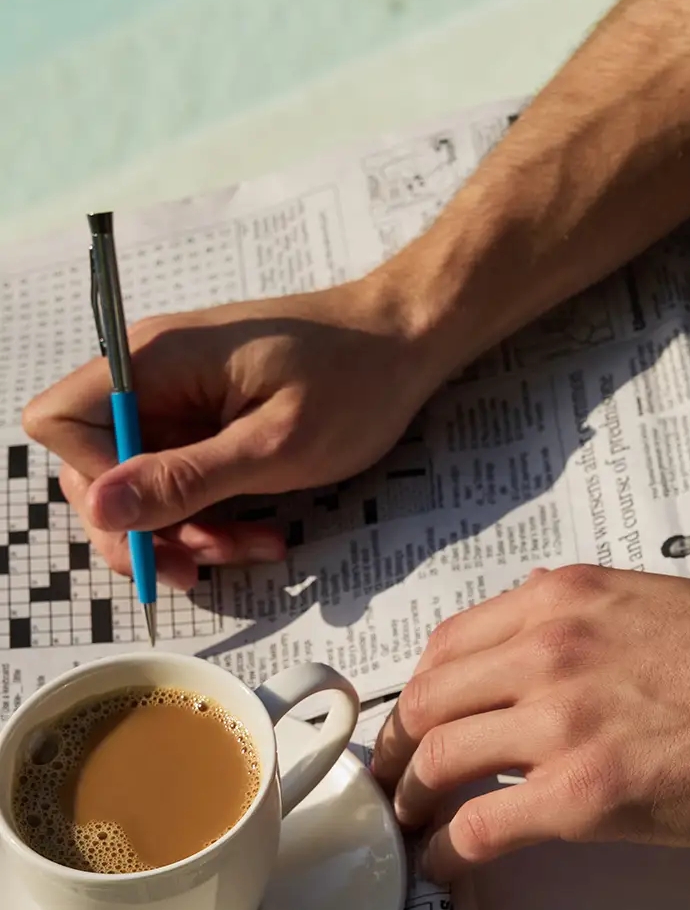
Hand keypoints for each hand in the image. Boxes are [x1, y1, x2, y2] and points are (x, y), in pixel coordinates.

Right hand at [22, 276, 444, 589]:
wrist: (407, 343)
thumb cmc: (355, 383)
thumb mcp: (275, 446)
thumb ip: (186, 479)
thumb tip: (101, 509)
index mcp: (155, 362)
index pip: (61, 422)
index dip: (95, 480)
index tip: (156, 518)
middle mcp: (154, 375)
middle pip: (96, 462)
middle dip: (143, 525)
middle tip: (198, 566)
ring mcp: (182, 397)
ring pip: (144, 481)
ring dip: (186, 529)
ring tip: (251, 548)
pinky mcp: (211, 418)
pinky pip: (186, 476)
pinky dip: (214, 513)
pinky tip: (261, 533)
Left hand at [371, 565, 689, 880]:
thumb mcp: (659, 600)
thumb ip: (588, 613)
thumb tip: (542, 624)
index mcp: (565, 597)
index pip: (451, 643)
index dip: (421, 691)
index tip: (417, 721)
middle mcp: (548, 647)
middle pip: (428, 701)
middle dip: (397, 747)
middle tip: (394, 780)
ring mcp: (560, 719)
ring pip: (438, 759)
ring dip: (411, 800)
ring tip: (411, 825)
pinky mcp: (582, 793)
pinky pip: (480, 827)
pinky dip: (447, 851)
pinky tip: (446, 866)